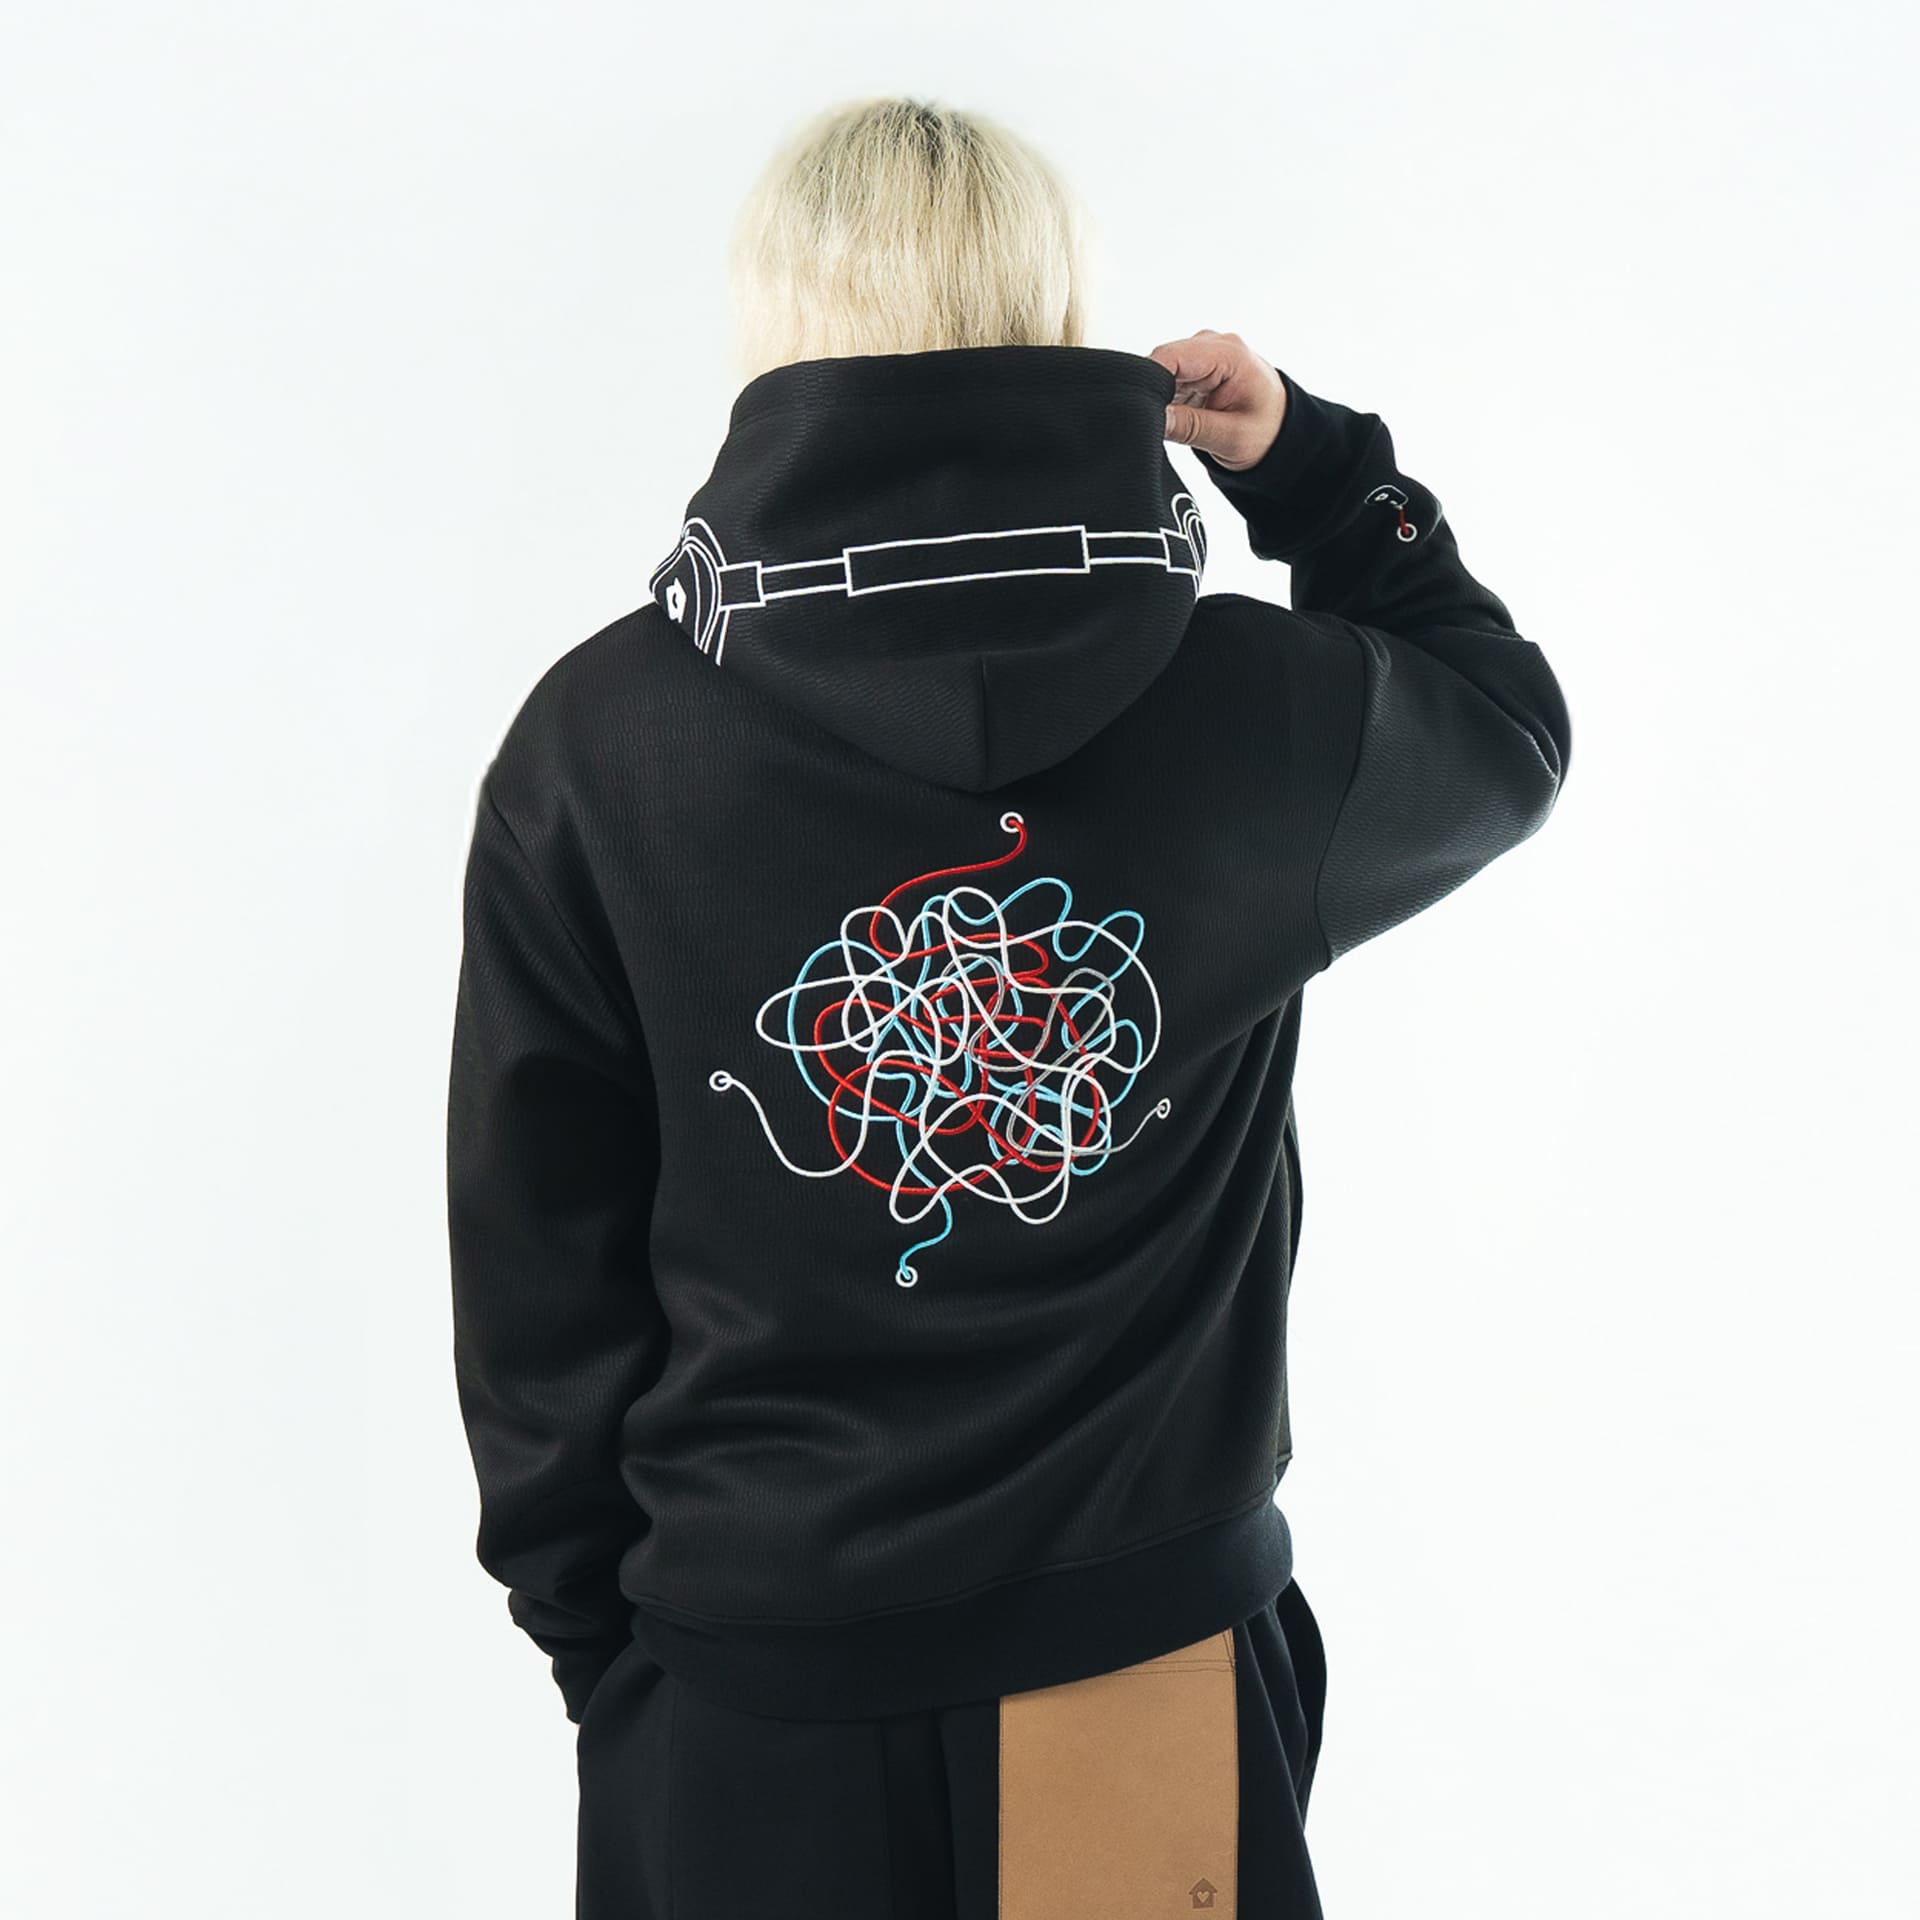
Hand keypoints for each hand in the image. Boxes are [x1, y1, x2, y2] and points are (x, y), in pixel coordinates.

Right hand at [1150, 329, 1287, 471]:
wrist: (1280, 432)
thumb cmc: (1267, 432)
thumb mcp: (1231, 438)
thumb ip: (1190, 427)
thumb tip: (1152, 417)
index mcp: (1229, 354)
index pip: (1170, 357)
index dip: (1148, 382)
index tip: (1141, 410)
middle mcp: (1214, 346)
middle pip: (1161, 361)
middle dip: (1153, 393)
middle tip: (1160, 425)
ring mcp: (1203, 355)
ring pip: (1160, 372)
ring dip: (1160, 398)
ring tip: (1178, 423)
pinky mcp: (1195, 368)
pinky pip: (1167, 379)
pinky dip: (1165, 400)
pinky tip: (1178, 416)